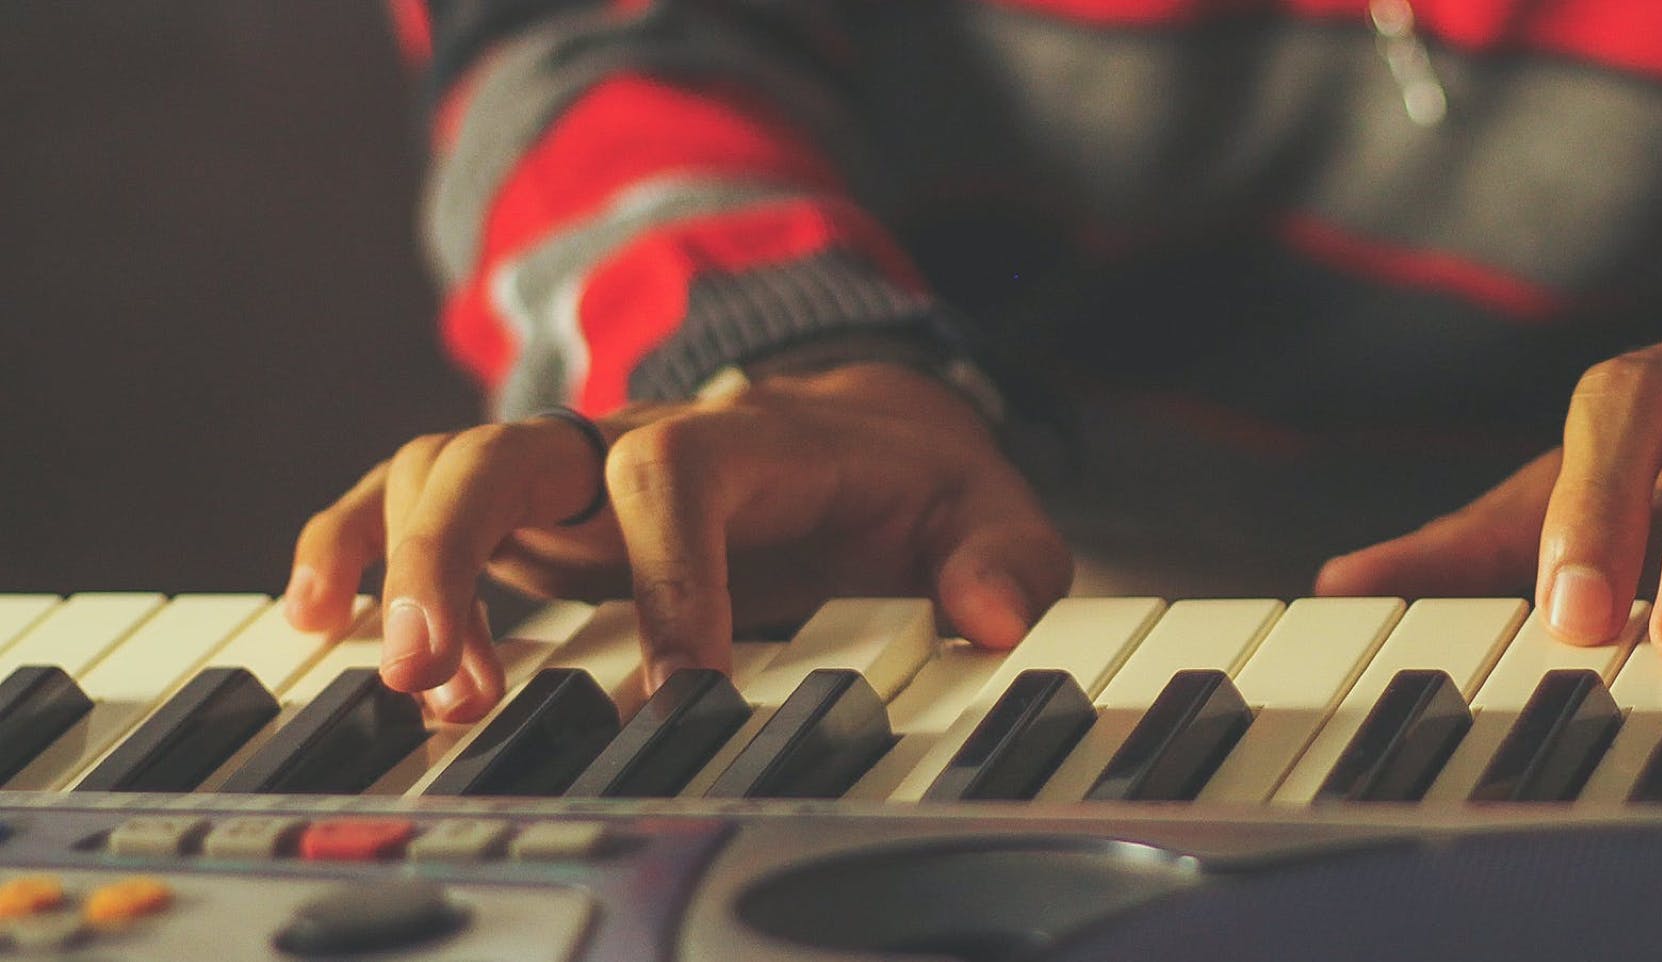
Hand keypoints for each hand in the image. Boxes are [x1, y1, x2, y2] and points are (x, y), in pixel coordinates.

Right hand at [282, 362, 1070, 721]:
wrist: (862, 423)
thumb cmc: (909, 480)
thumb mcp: (984, 506)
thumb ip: (1003, 557)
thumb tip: (996, 619)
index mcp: (749, 437)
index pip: (678, 469)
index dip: (668, 571)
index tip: (684, 688)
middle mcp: (634, 437)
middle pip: (513, 450)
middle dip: (462, 555)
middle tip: (449, 677)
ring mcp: (570, 470)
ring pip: (444, 468)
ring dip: (404, 567)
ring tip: (410, 680)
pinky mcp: (530, 508)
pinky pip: (409, 499)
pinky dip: (353, 546)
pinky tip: (317, 620)